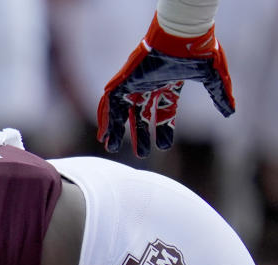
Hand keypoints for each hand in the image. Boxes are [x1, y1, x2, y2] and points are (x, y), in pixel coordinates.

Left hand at [97, 14, 233, 156]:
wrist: (181, 38)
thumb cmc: (197, 53)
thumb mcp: (213, 78)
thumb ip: (220, 96)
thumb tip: (231, 112)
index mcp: (169, 86)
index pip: (165, 114)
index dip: (164, 130)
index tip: (165, 147)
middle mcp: (150, 87)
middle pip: (142, 117)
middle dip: (141, 136)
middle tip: (142, 155)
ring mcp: (135, 85)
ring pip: (123, 113)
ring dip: (117, 130)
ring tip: (112, 148)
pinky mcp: (123, 82)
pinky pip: (109, 104)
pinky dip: (106, 119)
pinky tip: (103, 135)